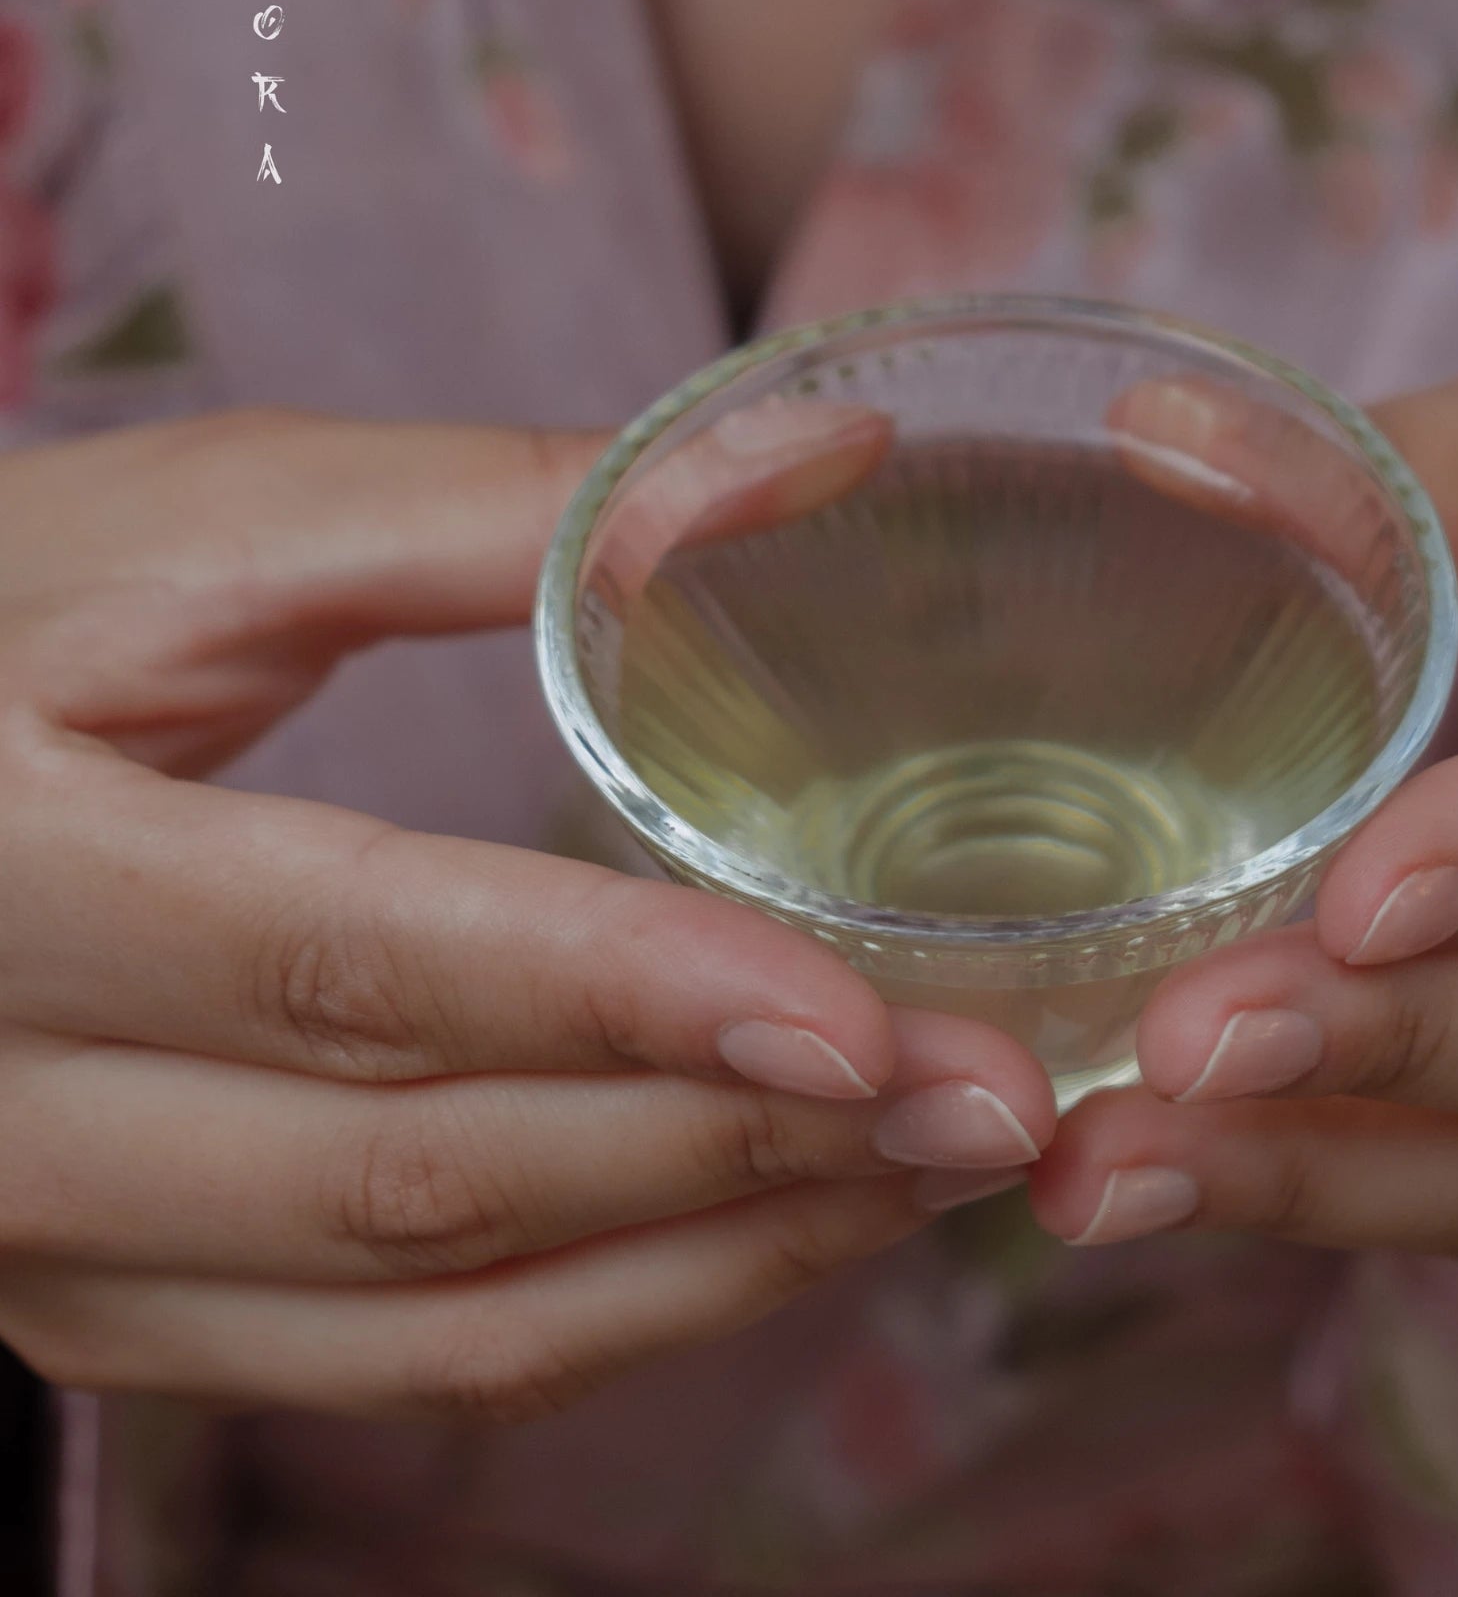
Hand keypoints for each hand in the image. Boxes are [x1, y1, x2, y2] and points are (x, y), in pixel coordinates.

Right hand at [0, 407, 1051, 1418]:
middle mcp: (10, 1115)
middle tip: (990, 1096)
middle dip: (732, 1149)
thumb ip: (506, 503)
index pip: (349, 964)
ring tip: (937, 1164)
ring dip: (713, 1252)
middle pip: (420, 1176)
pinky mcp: (121, 1312)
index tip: (868, 1015)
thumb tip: (816, 457)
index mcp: (11, 870)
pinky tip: (783, 1225)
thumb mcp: (206, 527)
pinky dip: (617, 1313)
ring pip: (431, 1316)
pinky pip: (397, 1370)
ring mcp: (58, 1254)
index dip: (619, 999)